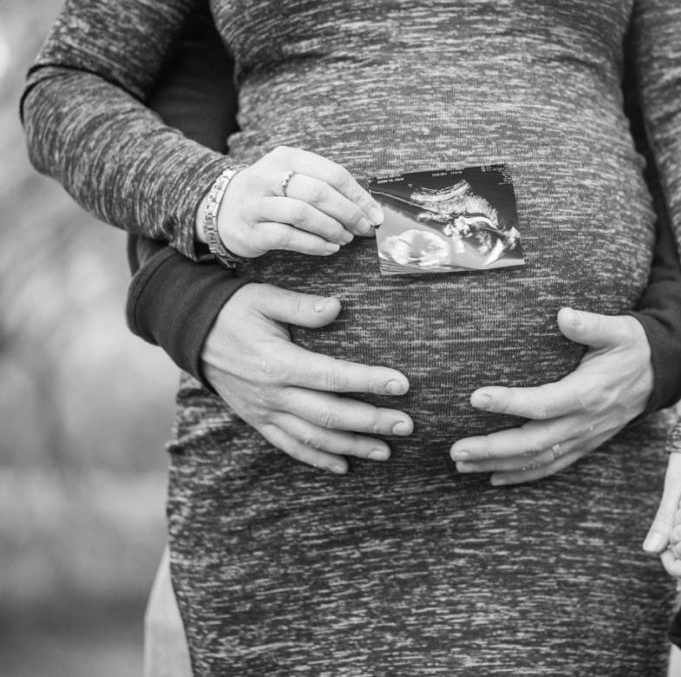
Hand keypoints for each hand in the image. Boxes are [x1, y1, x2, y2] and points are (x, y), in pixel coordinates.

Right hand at [196, 146, 384, 257]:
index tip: (376, 215)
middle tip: (364, 229)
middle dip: (348, 213)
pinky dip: (314, 244)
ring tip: (345, 238)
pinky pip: (288, 237)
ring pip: (302, 214)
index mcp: (287, 156)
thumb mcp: (295, 178)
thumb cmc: (272, 195)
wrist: (223, 209)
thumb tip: (369, 209)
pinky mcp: (251, 229)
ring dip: (331, 229)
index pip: (332, 173)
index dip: (359, 196)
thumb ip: (328, 188)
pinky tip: (329, 248)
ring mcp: (257, 203)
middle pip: (318, 193)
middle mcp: (268, 175)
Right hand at [202, 283, 413, 471]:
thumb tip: (336, 307)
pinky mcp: (258, 420)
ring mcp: (264, 411)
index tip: (403, 384)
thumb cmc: (231, 310)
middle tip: (407, 425)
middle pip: (330, 415)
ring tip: (386, 451)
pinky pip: (290, 446)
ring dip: (352, 446)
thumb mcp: (263, 298)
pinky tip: (344, 466)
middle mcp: (273, 394)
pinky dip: (317, 458)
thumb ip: (301, 306)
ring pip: (314, 437)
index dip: (370, 382)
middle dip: (372, 422)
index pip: (334, 377)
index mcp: (278, 363)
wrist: (189, 332)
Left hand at [449, 307, 653, 485]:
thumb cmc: (632, 347)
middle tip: (455, 449)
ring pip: (537, 459)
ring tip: (462, 464)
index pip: (543, 403)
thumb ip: (589, 325)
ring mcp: (584, 437)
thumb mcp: (618, 329)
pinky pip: (551, 466)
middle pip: (533, 442)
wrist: (660, 373)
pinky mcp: (584, 444)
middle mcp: (584, 421)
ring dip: (498, 464)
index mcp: (589, 392)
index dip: (509, 403)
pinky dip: (521, 475)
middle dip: (492, 448)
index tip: (475, 398)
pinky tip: (493, 477)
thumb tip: (563, 315)